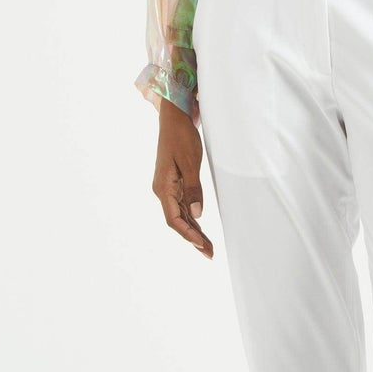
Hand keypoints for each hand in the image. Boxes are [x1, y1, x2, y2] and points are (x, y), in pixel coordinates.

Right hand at [153, 100, 212, 256]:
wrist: (174, 117)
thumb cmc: (181, 137)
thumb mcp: (191, 162)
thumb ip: (193, 189)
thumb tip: (197, 213)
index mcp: (162, 187)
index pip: (173, 218)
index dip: (188, 234)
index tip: (202, 245)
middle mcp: (162, 190)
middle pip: (177, 221)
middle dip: (193, 238)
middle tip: (210, 254)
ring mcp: (167, 187)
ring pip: (180, 215)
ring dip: (194, 230)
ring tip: (208, 246)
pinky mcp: (174, 183)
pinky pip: (182, 205)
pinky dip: (192, 218)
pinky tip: (201, 228)